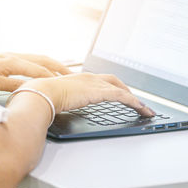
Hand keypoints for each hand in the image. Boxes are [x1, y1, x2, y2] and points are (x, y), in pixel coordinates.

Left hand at [0, 53, 71, 91]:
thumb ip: (11, 86)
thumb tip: (31, 89)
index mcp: (9, 62)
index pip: (38, 70)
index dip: (53, 78)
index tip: (67, 86)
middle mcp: (11, 56)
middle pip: (42, 60)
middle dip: (59, 68)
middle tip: (75, 78)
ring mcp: (9, 57)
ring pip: (38, 59)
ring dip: (54, 66)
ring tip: (68, 75)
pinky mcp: (7, 60)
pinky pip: (31, 61)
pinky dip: (44, 66)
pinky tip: (49, 73)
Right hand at [20, 73, 154, 116]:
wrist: (43, 94)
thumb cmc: (44, 97)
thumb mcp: (57, 98)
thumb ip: (63, 101)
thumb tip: (60, 108)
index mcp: (79, 79)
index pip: (101, 80)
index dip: (111, 87)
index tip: (117, 94)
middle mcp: (90, 78)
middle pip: (114, 81)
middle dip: (126, 90)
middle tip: (135, 101)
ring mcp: (96, 83)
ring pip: (121, 89)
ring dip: (135, 100)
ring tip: (145, 109)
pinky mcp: (100, 92)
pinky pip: (122, 96)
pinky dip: (134, 102)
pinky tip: (140, 109)